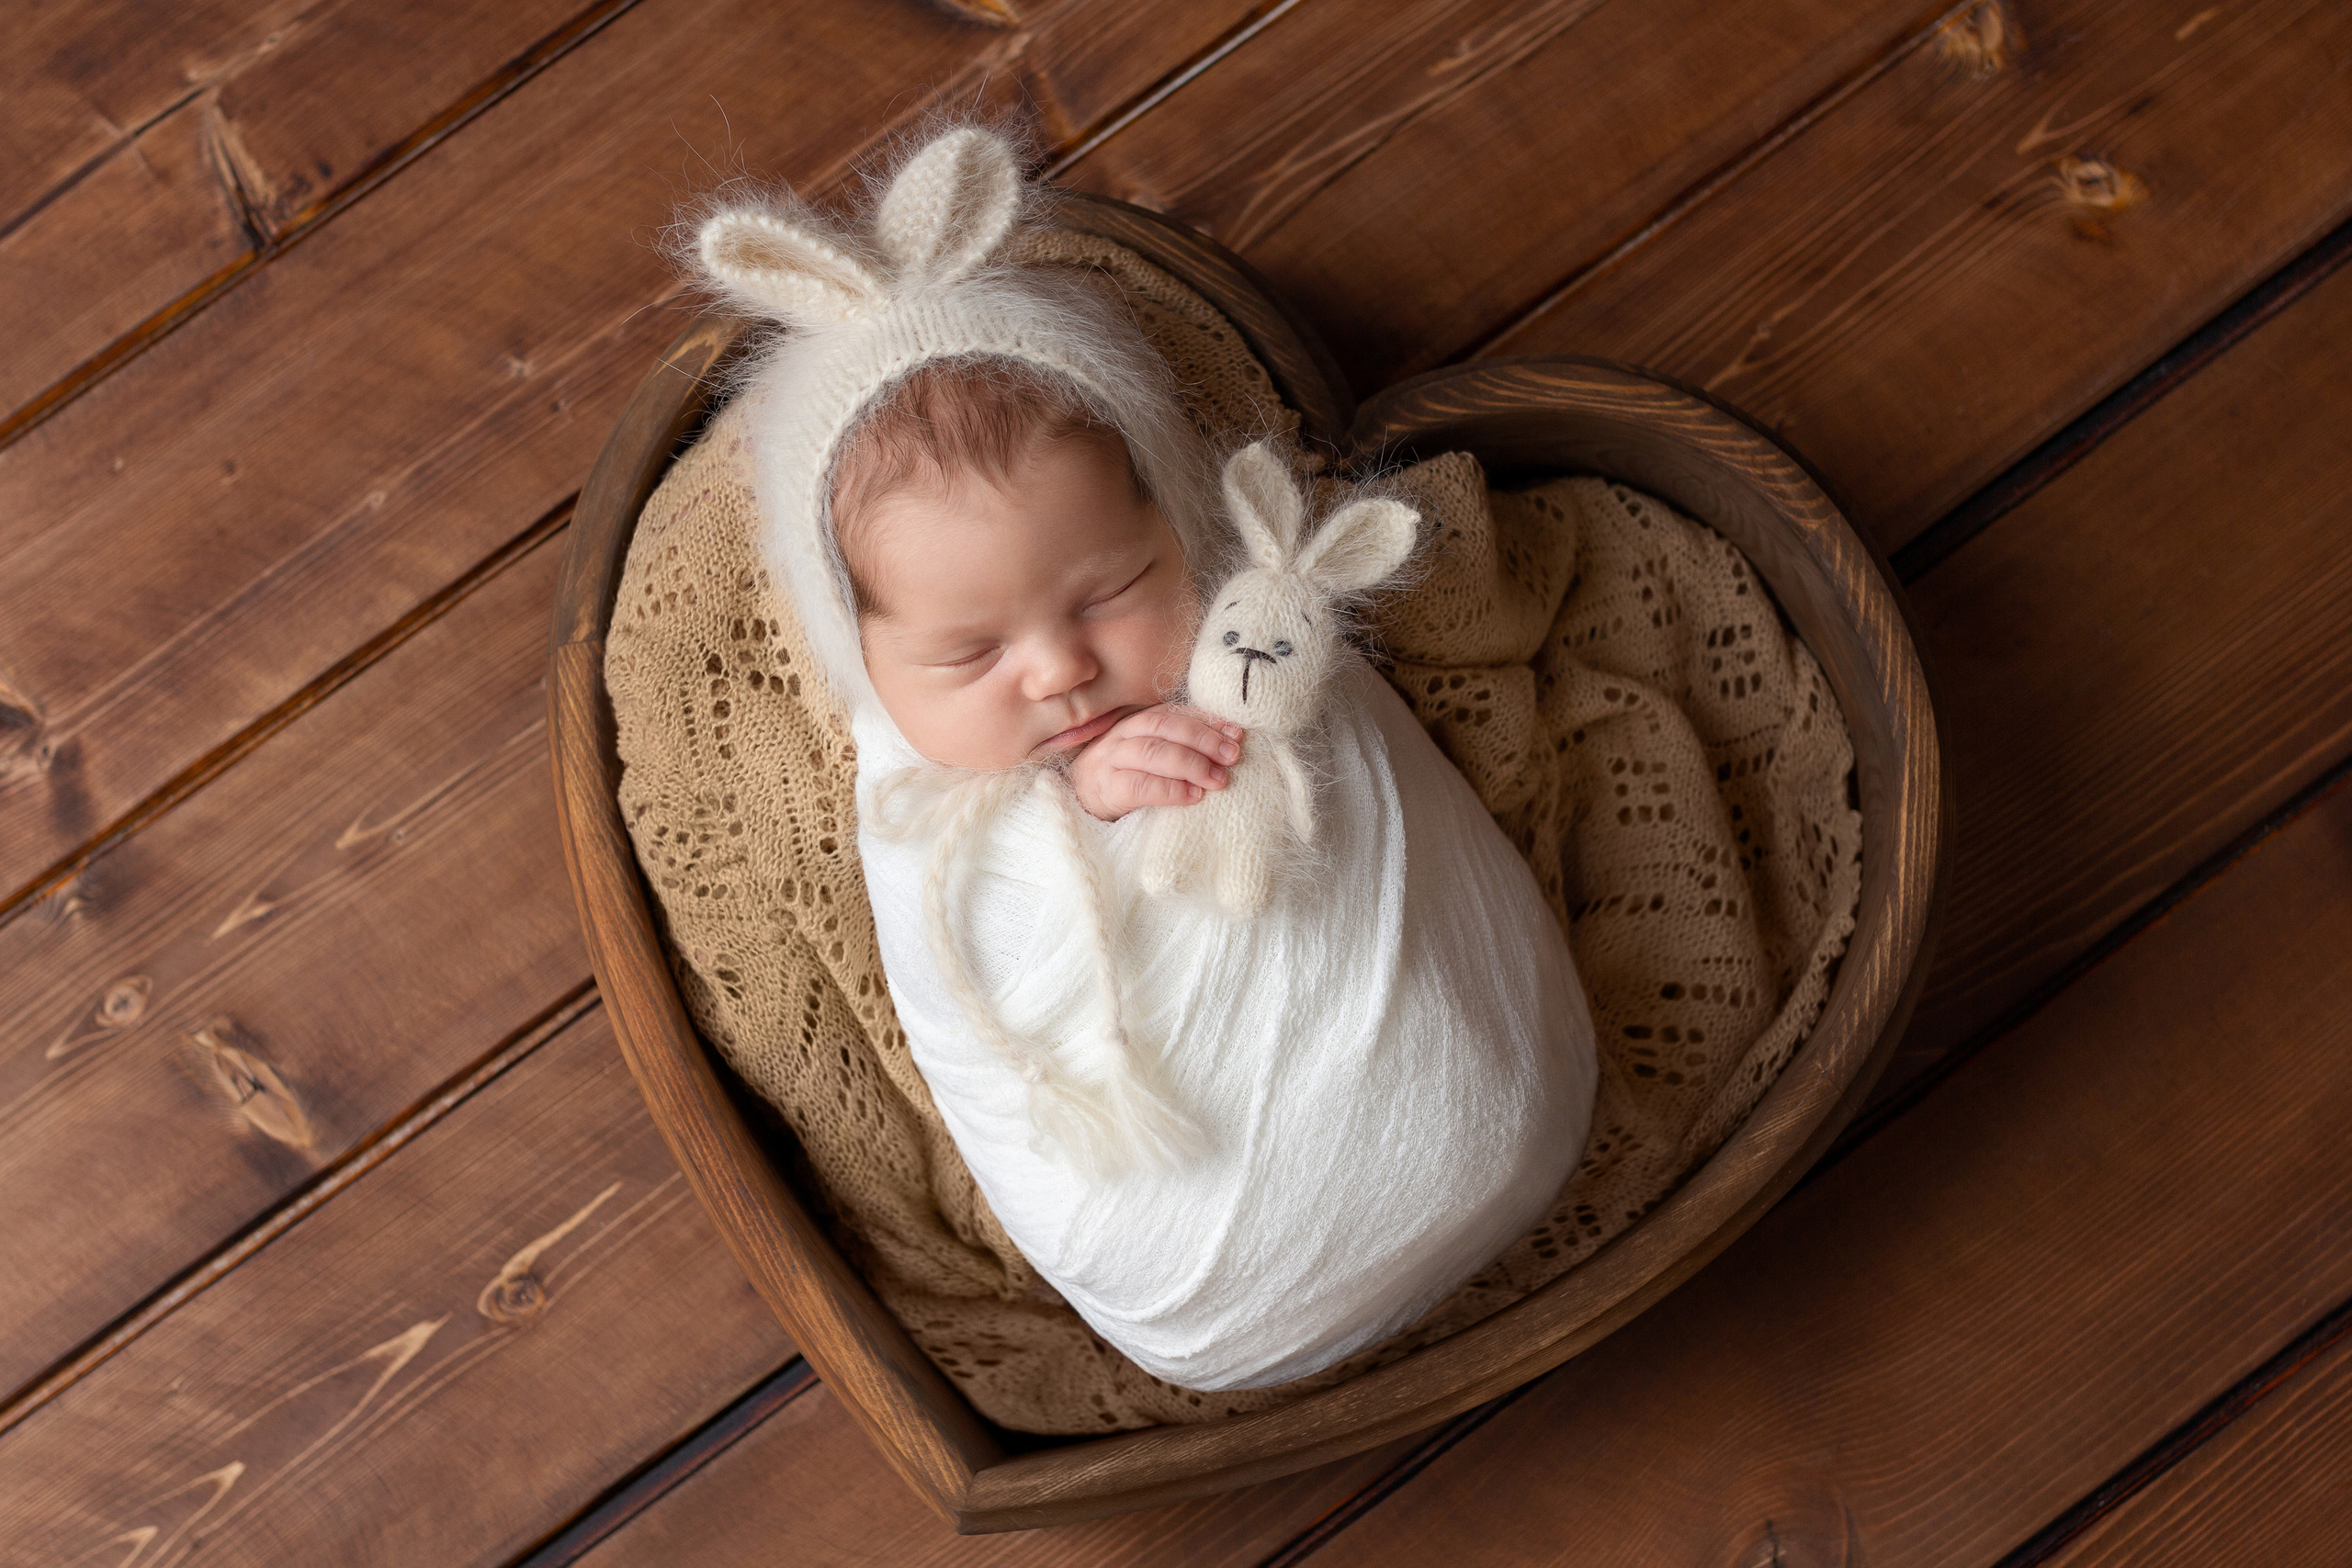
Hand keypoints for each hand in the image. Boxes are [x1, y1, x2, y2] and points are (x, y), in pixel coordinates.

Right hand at [1067, 706, 1242, 820]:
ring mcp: (1108, 762)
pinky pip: (1139, 786)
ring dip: (1190, 763)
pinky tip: (1193, 797)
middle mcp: (1120, 736)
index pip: (1172, 713)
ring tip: (1218, 779)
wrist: (1078, 805)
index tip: (1236, 733)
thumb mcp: (1147, 758)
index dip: (1206, 720)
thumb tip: (1227, 744)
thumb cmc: (1123, 780)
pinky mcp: (1105, 790)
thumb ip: (1176, 746)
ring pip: (1152, 751)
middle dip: (1202, 738)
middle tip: (1232, 756)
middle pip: (1163, 726)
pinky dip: (1170, 790)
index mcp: (1133, 723)